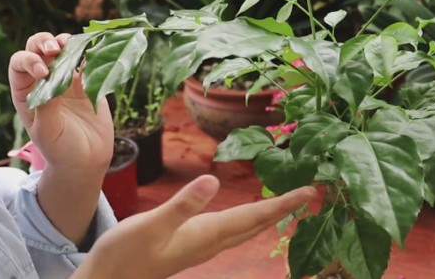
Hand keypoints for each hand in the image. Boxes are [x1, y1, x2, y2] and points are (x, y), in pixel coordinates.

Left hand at [8, 32, 113, 169]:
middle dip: (44, 43)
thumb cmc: (60, 150)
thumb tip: (50, 78)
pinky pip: (88, 61)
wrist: (87, 160)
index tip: (44, 73)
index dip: (29, 61)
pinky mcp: (89, 83)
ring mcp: (68, 80)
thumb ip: (46, 105)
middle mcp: (45, 81)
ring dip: (67, 42)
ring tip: (75, 44)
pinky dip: (90, 52)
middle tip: (56, 48)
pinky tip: (94, 52)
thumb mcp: (47, 131)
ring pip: (64, 50)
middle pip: (38, 49)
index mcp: (27, 92)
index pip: (20, 65)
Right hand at [72, 175, 316, 278]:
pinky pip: (232, 229)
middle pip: (256, 224)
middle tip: (308, 193)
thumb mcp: (151, 226)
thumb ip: (183, 205)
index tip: (309, 191)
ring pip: (246, 228)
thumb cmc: (126, 253)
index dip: (282, 204)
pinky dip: (248, 217)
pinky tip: (248, 213)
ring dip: (268, 214)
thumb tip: (214, 180)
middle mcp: (211, 241)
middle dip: (283, 208)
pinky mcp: (193, 242)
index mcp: (206, 235)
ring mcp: (203, 244)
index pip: (253, 217)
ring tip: (287, 200)